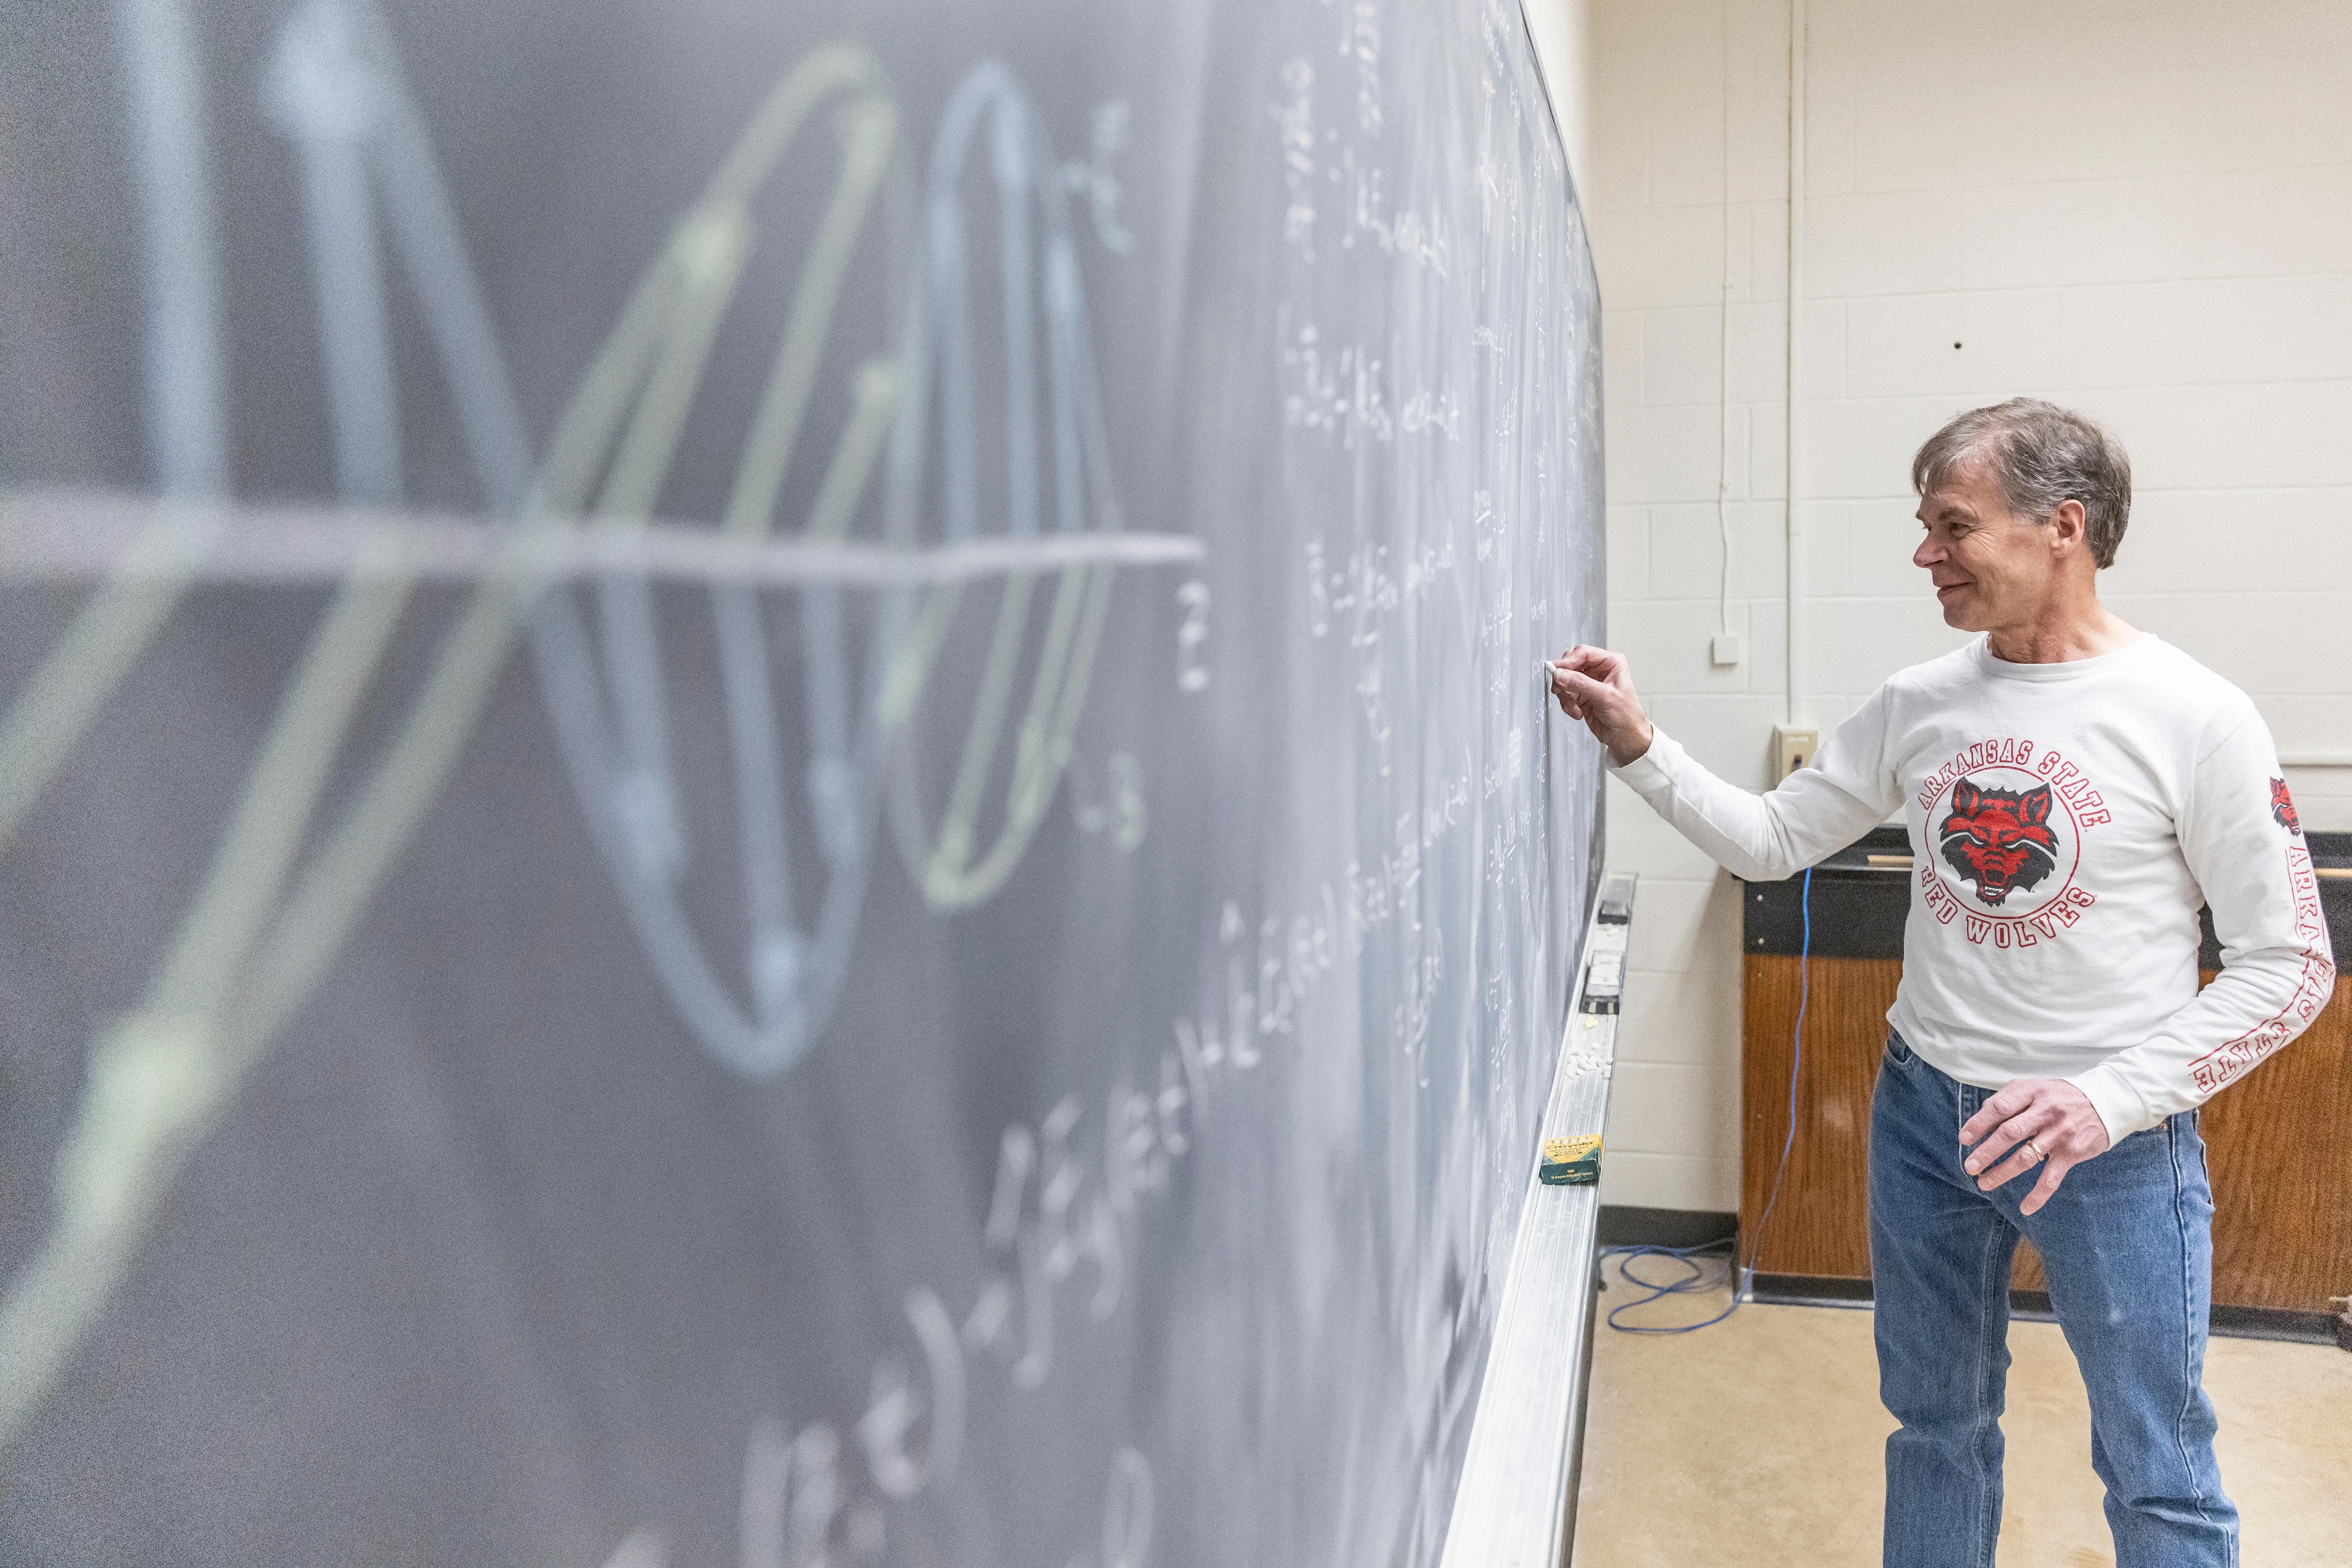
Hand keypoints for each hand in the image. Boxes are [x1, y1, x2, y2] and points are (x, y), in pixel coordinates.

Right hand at [1548, 645, 1653, 767]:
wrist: (1625, 737)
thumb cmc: (1627, 715)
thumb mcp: (1604, 696)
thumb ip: (1580, 683)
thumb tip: (1560, 674)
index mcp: (1610, 663)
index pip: (1583, 653)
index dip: (1568, 661)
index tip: (1556, 671)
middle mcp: (1599, 670)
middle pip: (1570, 665)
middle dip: (1564, 679)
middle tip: (1561, 689)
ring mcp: (1588, 683)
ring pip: (1564, 680)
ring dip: (1565, 695)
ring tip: (1573, 706)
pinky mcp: (1581, 696)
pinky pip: (1565, 694)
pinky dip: (1567, 704)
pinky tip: (1577, 712)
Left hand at [1958, 1078, 2111, 1215]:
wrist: (2106, 1101)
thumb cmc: (2060, 1096)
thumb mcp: (2035, 1088)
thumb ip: (2009, 1100)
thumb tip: (1982, 1121)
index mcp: (2032, 1092)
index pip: (1999, 1108)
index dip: (1979, 1124)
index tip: (1964, 1139)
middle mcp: (2045, 1111)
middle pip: (2009, 1133)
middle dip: (1986, 1152)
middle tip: (1969, 1166)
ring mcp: (2060, 1133)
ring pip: (2026, 1157)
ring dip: (2003, 1172)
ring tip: (1984, 1183)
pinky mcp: (2072, 1152)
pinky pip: (2052, 1177)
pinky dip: (2039, 1194)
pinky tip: (2026, 1207)